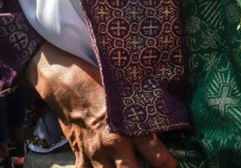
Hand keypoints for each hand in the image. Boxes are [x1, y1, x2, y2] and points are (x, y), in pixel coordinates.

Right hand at [24, 43, 175, 167]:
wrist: (66, 84)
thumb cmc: (100, 82)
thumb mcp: (125, 91)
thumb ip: (142, 109)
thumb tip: (163, 115)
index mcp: (126, 126)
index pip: (153, 151)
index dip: (167, 163)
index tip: (174, 166)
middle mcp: (112, 144)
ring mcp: (94, 153)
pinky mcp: (80, 156)